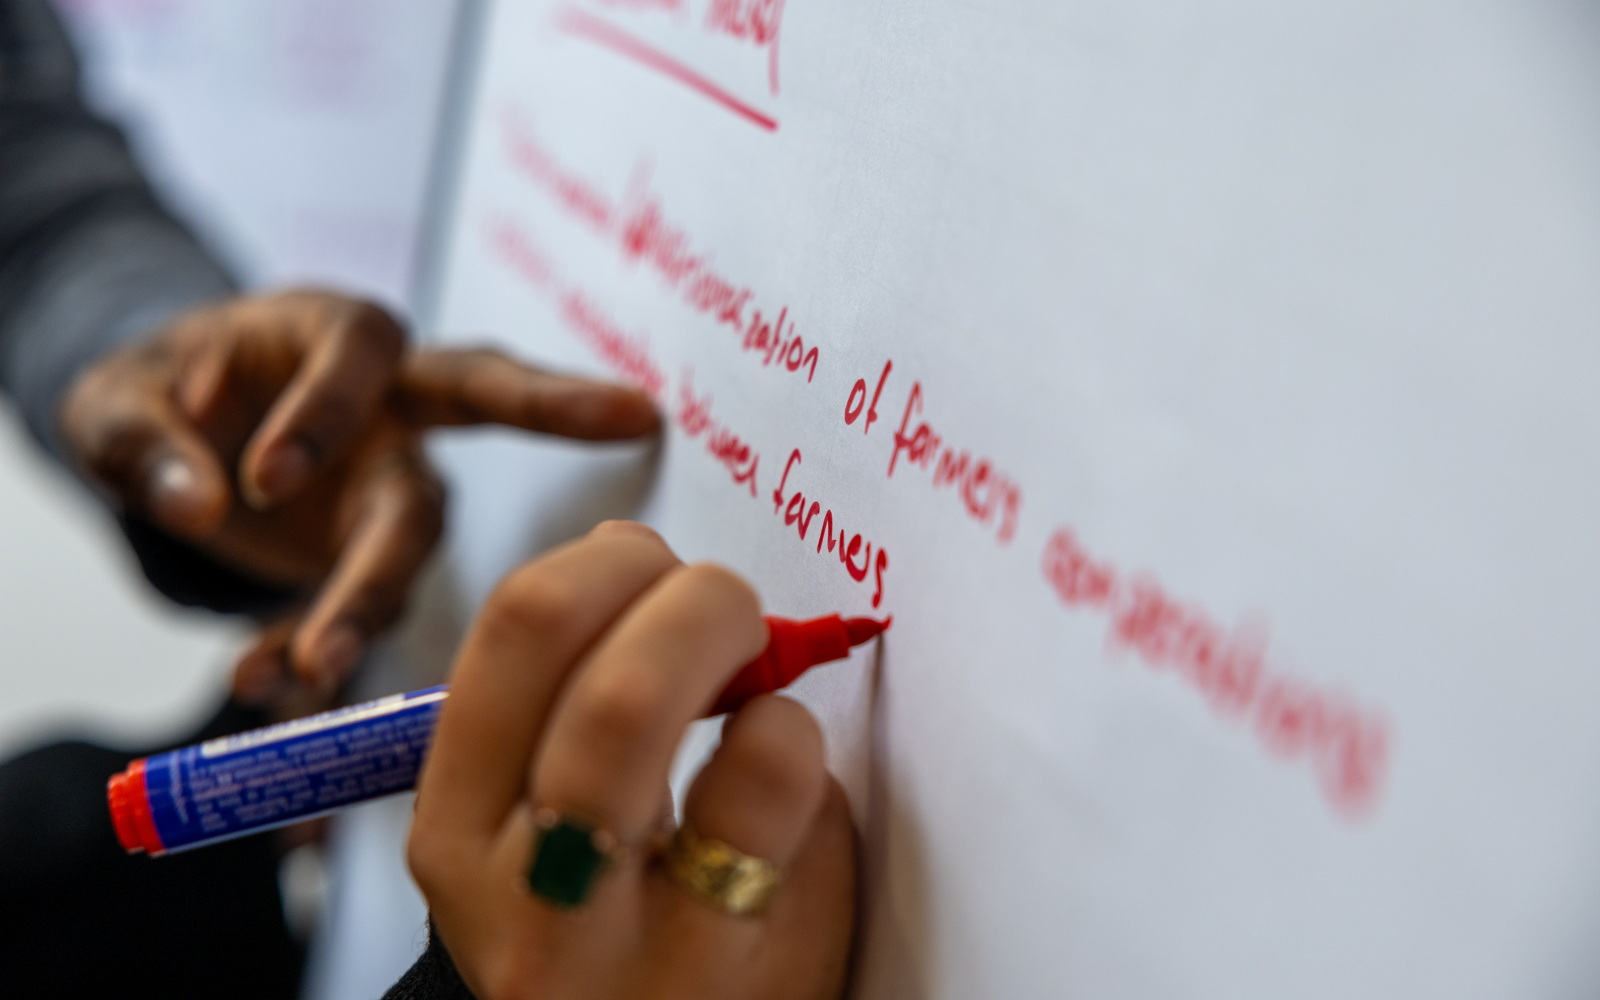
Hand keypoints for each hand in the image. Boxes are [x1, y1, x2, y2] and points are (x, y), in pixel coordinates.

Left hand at [59, 290, 658, 689]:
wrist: (174, 443)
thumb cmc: (159, 394)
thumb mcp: (113, 401)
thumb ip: (142, 440)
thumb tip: (195, 508)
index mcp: (325, 328)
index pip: (358, 350)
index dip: (326, 411)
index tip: (264, 483)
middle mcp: (387, 396)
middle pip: (472, 392)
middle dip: (538, 403)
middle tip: (603, 412)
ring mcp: (395, 475)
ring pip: (418, 529)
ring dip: (372, 598)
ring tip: (315, 666)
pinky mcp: (380, 548)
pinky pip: (369, 599)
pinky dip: (317, 642)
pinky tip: (264, 679)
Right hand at [408, 521, 855, 999]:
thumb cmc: (625, 927)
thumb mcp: (556, 823)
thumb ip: (578, 693)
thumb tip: (637, 553)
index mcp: (457, 822)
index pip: (517, 626)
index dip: (609, 563)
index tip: (661, 571)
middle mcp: (508, 880)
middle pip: (565, 642)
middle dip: (680, 591)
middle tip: (731, 609)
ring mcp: (600, 931)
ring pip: (632, 706)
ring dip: (729, 647)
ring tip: (762, 682)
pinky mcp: (710, 964)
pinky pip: (763, 787)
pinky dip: (791, 738)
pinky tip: (789, 767)